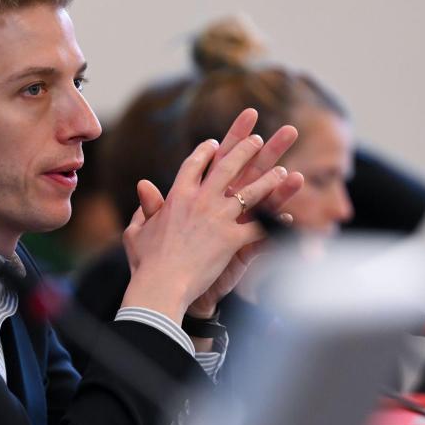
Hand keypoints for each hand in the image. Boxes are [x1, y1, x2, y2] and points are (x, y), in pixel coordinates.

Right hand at [120, 114, 301, 323]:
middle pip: (227, 167)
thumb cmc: (146, 262)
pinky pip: (259, 228)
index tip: (215, 143)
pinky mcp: (232, 239)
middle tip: (258, 139)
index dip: (205, 152)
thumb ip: (145, 207)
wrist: (161, 285)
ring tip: (282, 171)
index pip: (193, 165)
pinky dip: (274, 223)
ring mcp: (218, 218)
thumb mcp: (137, 230)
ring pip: (251, 192)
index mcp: (177, 196)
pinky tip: (287, 216)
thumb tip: (143, 186)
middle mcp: (200, 200)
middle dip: (244, 150)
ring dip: (268, 180)